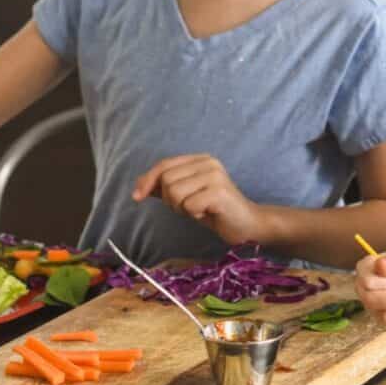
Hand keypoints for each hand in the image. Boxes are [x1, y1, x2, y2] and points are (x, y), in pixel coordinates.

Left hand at [133, 155, 265, 245]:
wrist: (248, 225)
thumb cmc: (216, 211)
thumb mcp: (188, 196)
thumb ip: (167, 187)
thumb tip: (141, 185)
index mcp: (200, 159)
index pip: (164, 165)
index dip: (147, 180)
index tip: (137, 196)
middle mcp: (208, 162)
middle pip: (167, 179)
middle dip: (170, 200)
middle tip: (188, 208)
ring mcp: (215, 176)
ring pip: (175, 192)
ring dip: (181, 208)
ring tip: (198, 210)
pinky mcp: (219, 192)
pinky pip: (188, 205)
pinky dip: (193, 215)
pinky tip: (207, 214)